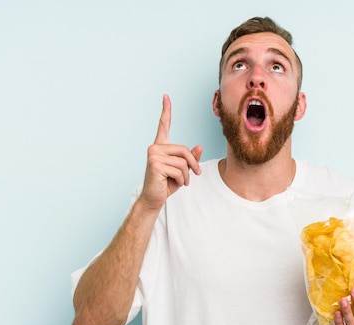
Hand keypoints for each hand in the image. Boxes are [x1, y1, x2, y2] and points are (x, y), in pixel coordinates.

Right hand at [139, 94, 202, 211]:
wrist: (154, 198)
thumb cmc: (167, 184)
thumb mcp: (182, 170)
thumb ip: (190, 158)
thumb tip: (199, 147)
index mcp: (160, 146)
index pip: (164, 125)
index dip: (166, 111)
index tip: (166, 96)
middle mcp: (155, 148)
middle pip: (185, 150)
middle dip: (193, 164)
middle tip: (195, 175)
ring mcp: (153, 155)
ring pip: (183, 162)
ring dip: (186, 175)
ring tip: (181, 182)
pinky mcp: (155, 164)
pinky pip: (179, 170)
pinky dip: (182, 180)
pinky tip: (173, 184)